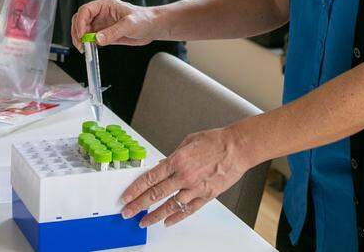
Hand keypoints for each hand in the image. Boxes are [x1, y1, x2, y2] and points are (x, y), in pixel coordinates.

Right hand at [70, 0, 159, 51]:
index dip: (81, 22)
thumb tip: (97, 39)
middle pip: (80, 20)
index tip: (82, 35)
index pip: (85, 10)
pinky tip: (89, 50)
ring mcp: (102, 24)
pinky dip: (87, 44)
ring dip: (80, 39)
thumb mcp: (129, 25)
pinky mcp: (104, 34)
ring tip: (84, 49)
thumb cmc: (144, 19)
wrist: (153, 27)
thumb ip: (113, 32)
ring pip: (83, 30)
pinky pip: (91, 38)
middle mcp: (101, 13)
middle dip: (77, 31)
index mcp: (105, 5)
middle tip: (81, 44)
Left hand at [121, 126, 252, 227]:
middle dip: (138, 205)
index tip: (126, 197)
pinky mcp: (206, 195)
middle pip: (156, 194)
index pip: (150, 178)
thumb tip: (161, 166)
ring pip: (170, 206)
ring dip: (154, 215)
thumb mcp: (188, 141)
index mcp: (177, 160)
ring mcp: (195, 188)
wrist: (237, 148)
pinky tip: (167, 222)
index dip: (135, 189)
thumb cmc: (215, 141)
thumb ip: (173, 156)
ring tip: (143, 222)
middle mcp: (184, 176)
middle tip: (127, 213)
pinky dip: (176, 217)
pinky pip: (188, 210)